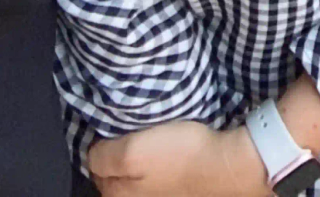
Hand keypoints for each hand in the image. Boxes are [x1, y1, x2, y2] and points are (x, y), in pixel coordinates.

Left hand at [88, 119, 263, 195]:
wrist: (228, 166)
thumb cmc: (181, 155)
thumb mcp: (132, 151)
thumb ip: (103, 156)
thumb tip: (91, 155)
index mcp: (116, 195)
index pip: (94, 166)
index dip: (103, 143)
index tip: (115, 128)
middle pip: (113, 174)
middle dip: (117, 156)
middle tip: (131, 132)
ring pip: (134, 176)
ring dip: (138, 160)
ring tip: (151, 140)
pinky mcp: (175, 191)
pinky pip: (155, 177)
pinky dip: (156, 165)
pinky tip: (167, 152)